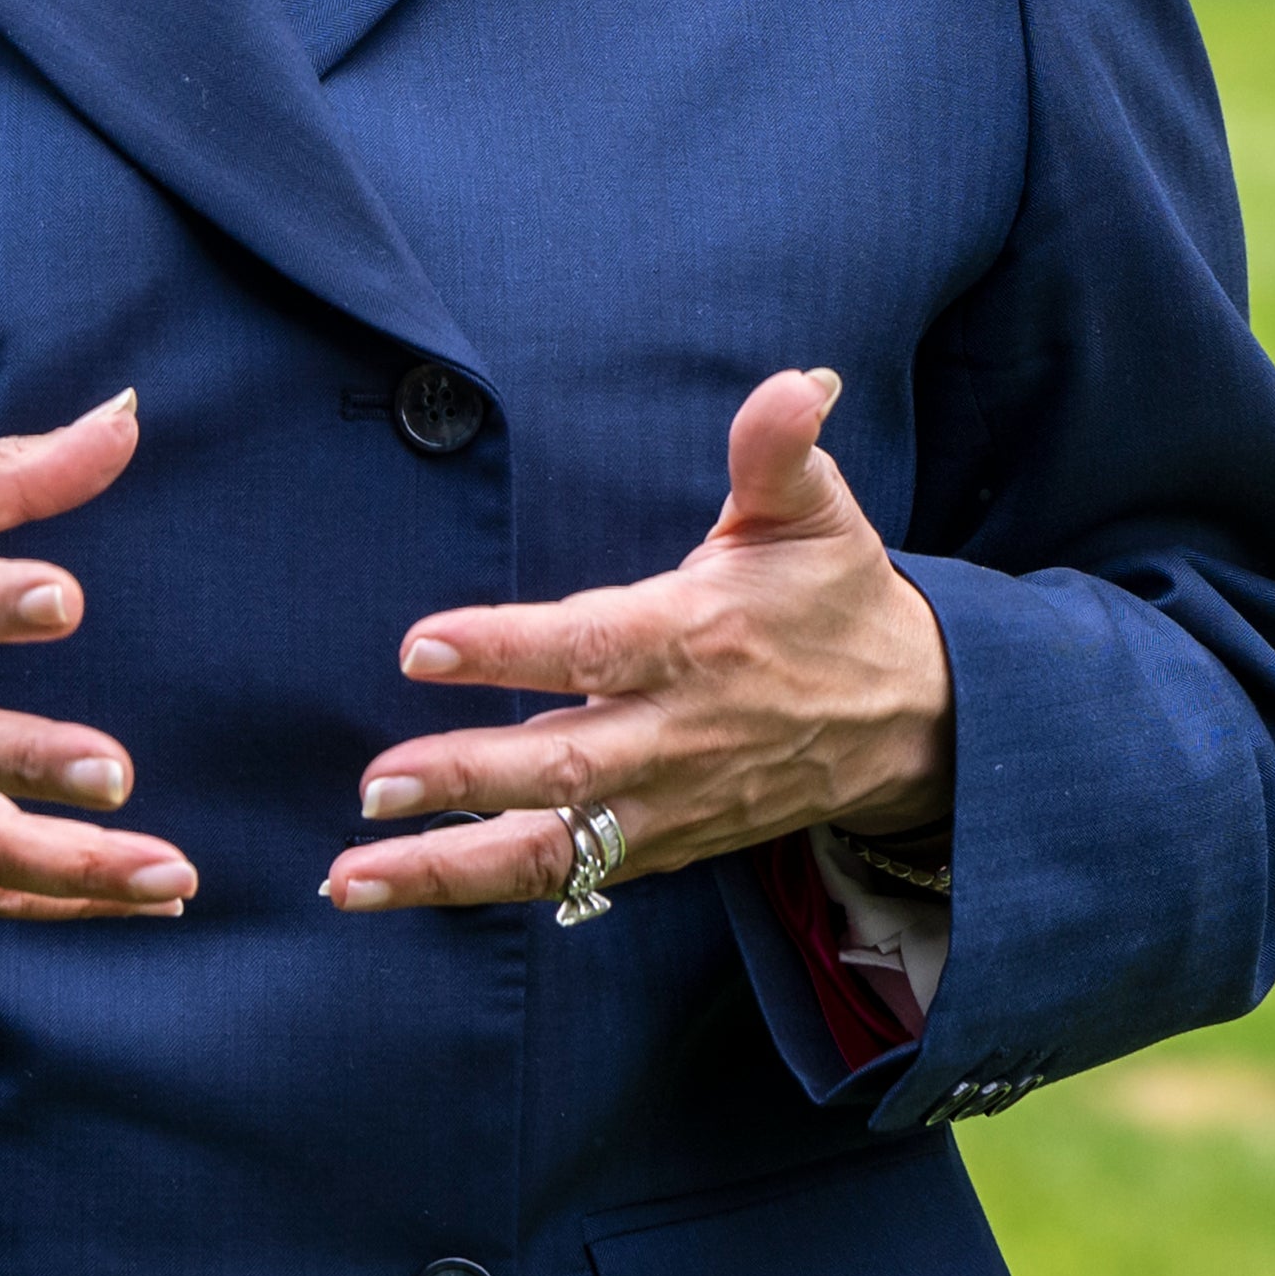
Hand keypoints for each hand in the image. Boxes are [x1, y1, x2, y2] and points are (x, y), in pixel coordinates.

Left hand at [325, 367, 953, 915]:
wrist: (920, 719)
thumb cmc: (840, 601)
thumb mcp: (817, 515)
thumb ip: (780, 452)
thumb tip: (794, 384)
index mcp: (696, 640)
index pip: (590, 647)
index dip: (504, 648)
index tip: (419, 647)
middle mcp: (678, 734)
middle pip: (562, 766)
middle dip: (465, 779)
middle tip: (373, 785)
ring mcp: (672, 803)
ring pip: (557, 847)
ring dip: (451, 866)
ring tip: (354, 879)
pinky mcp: (669, 845)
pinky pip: (575, 877)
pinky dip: (495, 887)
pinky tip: (410, 890)